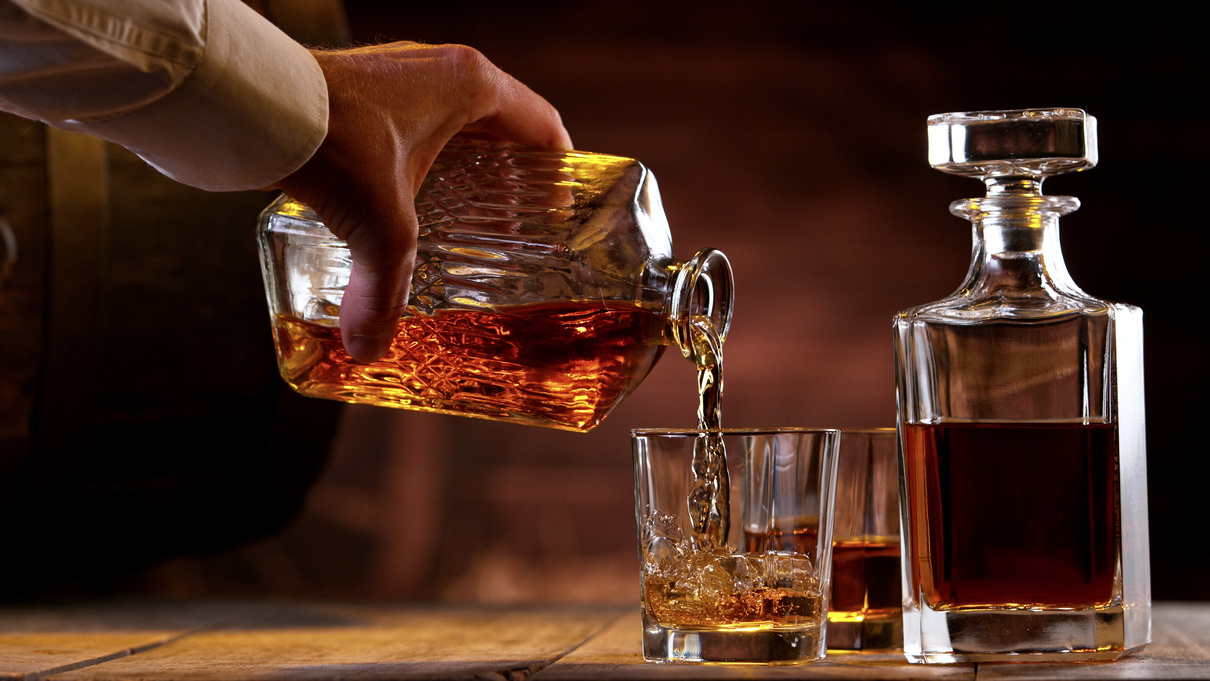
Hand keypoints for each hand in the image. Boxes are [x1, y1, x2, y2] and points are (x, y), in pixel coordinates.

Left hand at [271, 42, 570, 362]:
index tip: (559, 207)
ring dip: (460, 170)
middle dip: (508, 177)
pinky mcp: (359, 91)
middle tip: (512, 226)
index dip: (558, 170)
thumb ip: (383, 292)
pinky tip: (400, 205)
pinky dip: (416, 163)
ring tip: (458, 221)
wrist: (253, 101)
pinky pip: (409, 127)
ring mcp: (398, 77)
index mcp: (471, 86)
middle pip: (499, 128)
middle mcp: (440, 71)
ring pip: (451, 126)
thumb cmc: (329, 133)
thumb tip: (371, 346)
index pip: (542, 126)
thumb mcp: (378, 225)